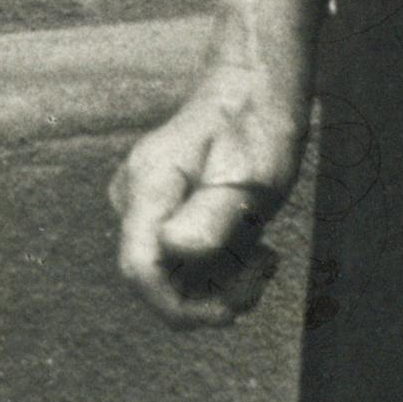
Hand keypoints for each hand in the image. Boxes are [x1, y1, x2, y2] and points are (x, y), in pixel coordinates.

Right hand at [110, 67, 302, 326]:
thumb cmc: (256, 129)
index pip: (140, 272)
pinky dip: (222, 266)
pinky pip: (184, 260)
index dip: (181, 308)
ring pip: (175, 275)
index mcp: (149, 189)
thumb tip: (175, 251)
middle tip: (265, 266)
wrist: (254, 91)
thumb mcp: (248, 178)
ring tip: (265, 252)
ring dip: (224, 280)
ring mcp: (147, 205)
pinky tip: (252, 245)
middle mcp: (136, 200)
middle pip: (159, 281)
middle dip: (215, 293)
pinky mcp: (164, 211)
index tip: (233, 310)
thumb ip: (210, 216)